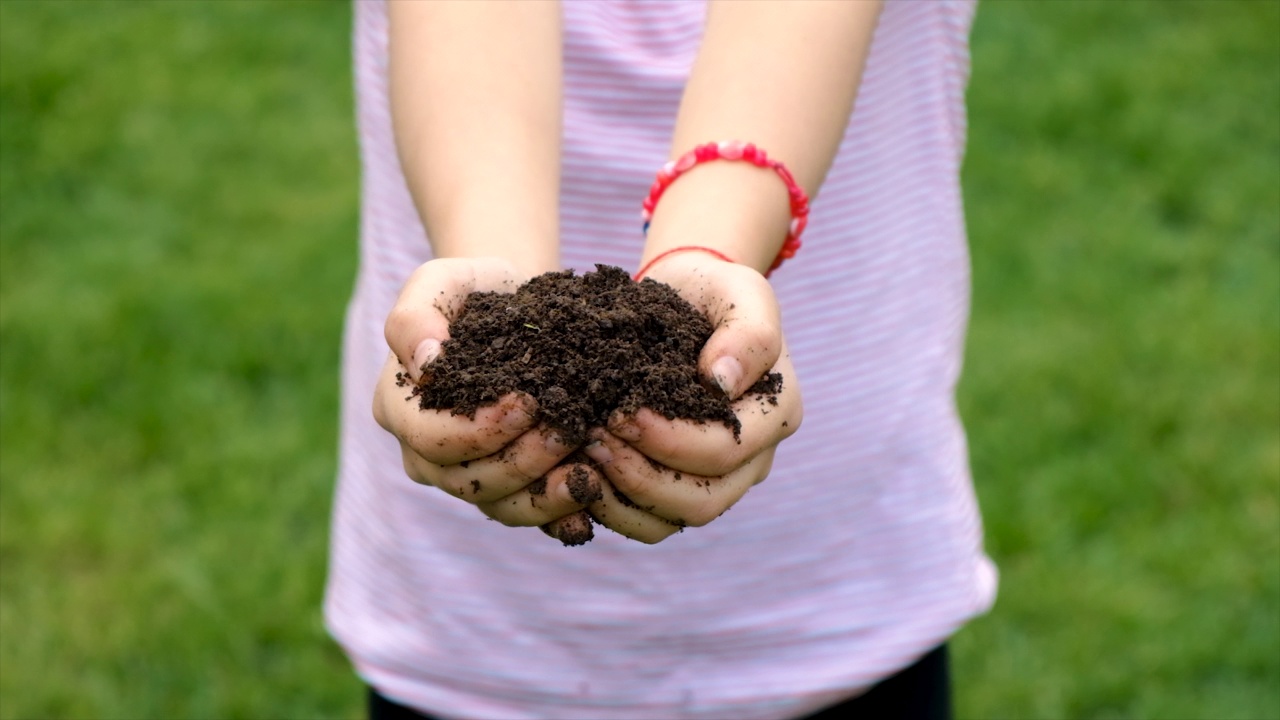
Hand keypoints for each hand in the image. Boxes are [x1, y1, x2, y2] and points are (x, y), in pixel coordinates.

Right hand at [373, 257, 600, 532]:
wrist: (515, 306)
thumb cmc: (474, 290)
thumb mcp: (441, 282)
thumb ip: (416, 316)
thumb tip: (424, 364)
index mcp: (399, 409)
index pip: (431, 439)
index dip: (479, 429)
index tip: (528, 400)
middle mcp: (425, 454)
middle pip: (467, 480)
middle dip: (522, 460)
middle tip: (569, 428)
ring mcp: (465, 475)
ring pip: (498, 505)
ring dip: (544, 494)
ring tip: (587, 470)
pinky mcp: (506, 487)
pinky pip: (528, 513)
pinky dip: (560, 515)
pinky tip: (591, 497)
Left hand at [583, 253, 802, 542]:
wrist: (684, 297)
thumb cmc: (712, 291)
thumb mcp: (739, 291)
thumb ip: (747, 333)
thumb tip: (721, 384)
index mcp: (778, 412)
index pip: (727, 449)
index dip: (672, 440)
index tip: (621, 411)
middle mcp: (754, 457)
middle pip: (703, 500)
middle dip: (641, 475)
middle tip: (593, 439)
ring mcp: (719, 478)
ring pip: (675, 519)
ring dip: (623, 498)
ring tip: (583, 460)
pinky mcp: (680, 486)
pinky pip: (650, 521)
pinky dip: (612, 510)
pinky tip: (578, 478)